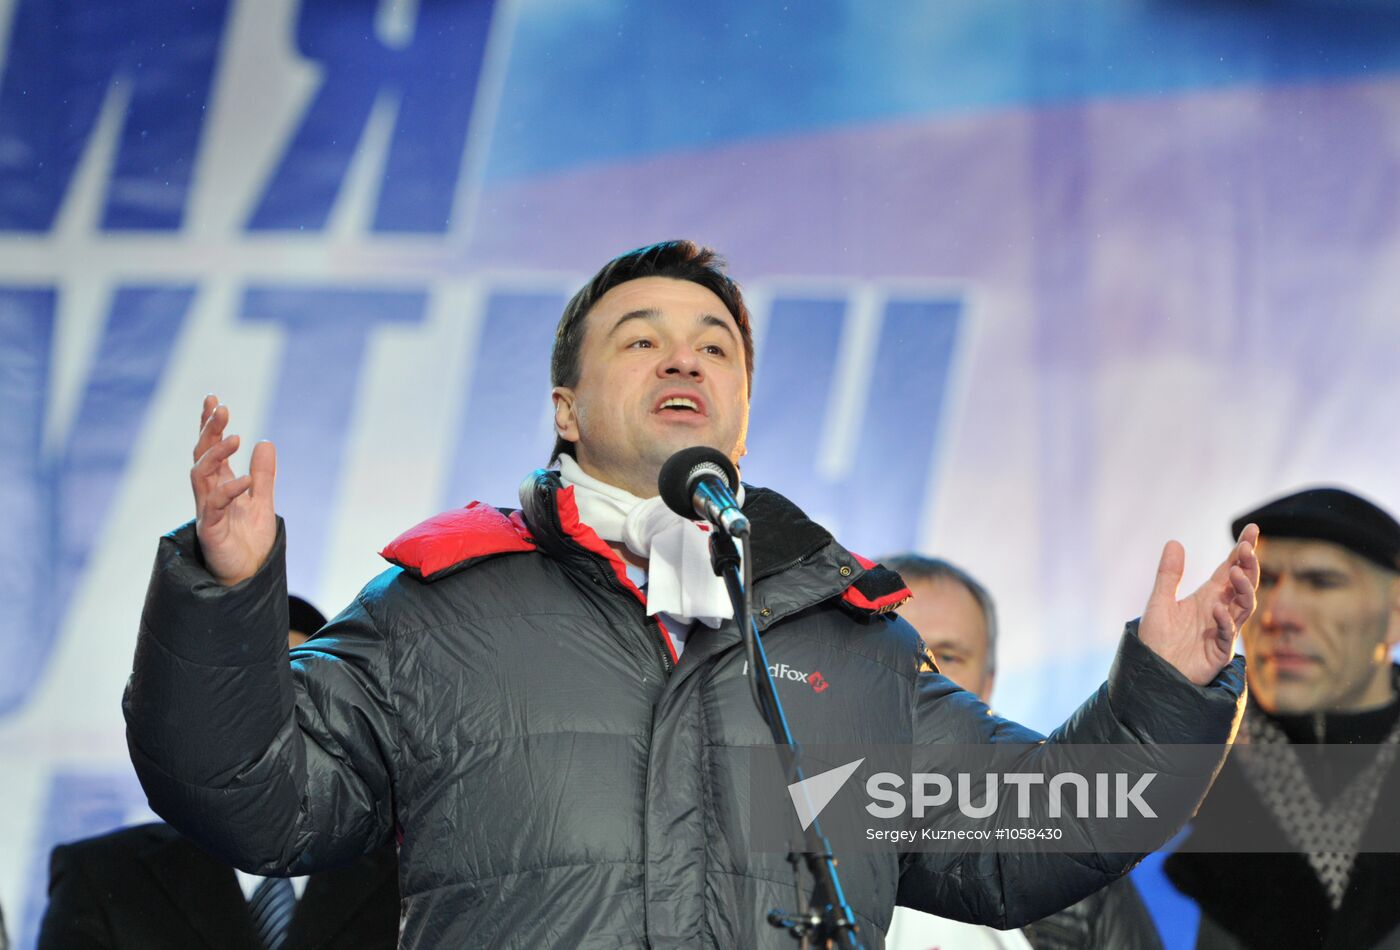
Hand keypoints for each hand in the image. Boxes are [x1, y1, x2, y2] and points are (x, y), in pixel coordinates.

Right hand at [191, 395, 276, 585]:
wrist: (249, 575)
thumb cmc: (250, 541)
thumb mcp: (263, 501)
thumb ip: (263, 475)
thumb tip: (265, 442)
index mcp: (220, 485)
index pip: (211, 450)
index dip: (210, 426)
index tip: (213, 401)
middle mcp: (209, 495)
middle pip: (201, 456)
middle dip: (208, 431)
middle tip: (220, 408)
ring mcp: (207, 511)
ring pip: (201, 476)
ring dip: (215, 454)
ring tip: (236, 437)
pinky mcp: (211, 530)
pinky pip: (215, 506)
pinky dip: (230, 491)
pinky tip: (245, 480)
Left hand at [1139, 524, 1259, 685]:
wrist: (1151, 672)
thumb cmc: (1156, 640)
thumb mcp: (1159, 602)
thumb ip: (1168, 575)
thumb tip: (1174, 542)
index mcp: (1208, 597)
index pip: (1230, 569)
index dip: (1242, 550)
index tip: (1253, 529)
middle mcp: (1220, 611)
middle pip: (1243, 585)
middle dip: (1249, 566)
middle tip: (1247, 548)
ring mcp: (1223, 631)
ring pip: (1244, 607)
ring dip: (1243, 589)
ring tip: (1237, 572)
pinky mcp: (1220, 652)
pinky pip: (1228, 635)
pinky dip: (1225, 621)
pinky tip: (1217, 609)